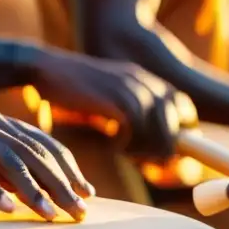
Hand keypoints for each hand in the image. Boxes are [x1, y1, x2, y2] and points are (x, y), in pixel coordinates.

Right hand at [0, 83, 93, 220]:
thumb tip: (14, 184)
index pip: (40, 142)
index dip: (67, 167)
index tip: (86, 191)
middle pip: (34, 153)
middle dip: (62, 184)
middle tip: (82, 211)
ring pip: (10, 161)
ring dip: (35, 191)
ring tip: (53, 216)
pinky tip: (8, 209)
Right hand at [34, 51, 190, 158]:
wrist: (45, 68)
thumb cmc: (75, 88)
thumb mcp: (111, 94)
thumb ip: (132, 110)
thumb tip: (150, 140)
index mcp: (146, 79)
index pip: (184, 107)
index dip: (180, 132)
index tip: (167, 150)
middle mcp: (143, 82)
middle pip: (174, 125)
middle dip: (162, 148)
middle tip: (143, 160)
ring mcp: (130, 90)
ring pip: (156, 131)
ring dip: (143, 150)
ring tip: (126, 153)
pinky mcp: (114, 100)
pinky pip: (133, 130)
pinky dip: (124, 144)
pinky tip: (110, 144)